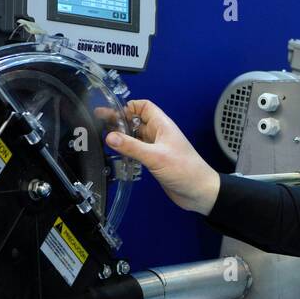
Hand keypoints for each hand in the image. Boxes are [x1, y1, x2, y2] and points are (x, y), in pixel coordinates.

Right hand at [105, 99, 220, 214]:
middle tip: (100, 123)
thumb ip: (132, 147)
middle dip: (119, 121)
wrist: (199, 192)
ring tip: (104, 138)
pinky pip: (138, 151)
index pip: (144, 106)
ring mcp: (157, 148)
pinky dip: (127, 151)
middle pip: (136, 121)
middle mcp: (159, 134)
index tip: (112, 113)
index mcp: (163, 126)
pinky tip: (117, 155)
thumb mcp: (156, 157)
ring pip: (136, 137)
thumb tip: (110, 137)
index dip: (128, 107)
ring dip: (122, 137)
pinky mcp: (155, 161)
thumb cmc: (186, 170)